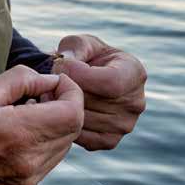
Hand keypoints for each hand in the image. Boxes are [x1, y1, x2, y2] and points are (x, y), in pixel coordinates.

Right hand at [0, 65, 83, 184]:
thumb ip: (21, 80)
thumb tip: (49, 80)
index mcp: (17, 134)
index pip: (73, 113)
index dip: (72, 93)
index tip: (57, 83)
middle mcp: (28, 161)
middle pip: (73, 130)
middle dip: (64, 106)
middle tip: (41, 95)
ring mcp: (28, 179)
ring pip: (64, 146)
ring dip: (56, 126)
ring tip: (28, 114)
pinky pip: (50, 161)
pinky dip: (45, 144)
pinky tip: (21, 135)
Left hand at [52, 34, 146, 150]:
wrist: (84, 80)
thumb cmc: (83, 57)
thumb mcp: (80, 43)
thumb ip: (74, 47)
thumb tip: (66, 62)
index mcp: (134, 74)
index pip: (111, 82)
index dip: (80, 75)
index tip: (61, 66)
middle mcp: (136, 102)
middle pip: (95, 103)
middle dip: (66, 92)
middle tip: (47, 84)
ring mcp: (125, 125)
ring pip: (86, 121)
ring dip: (62, 109)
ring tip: (51, 95)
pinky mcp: (110, 140)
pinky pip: (84, 138)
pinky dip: (67, 126)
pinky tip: (59, 111)